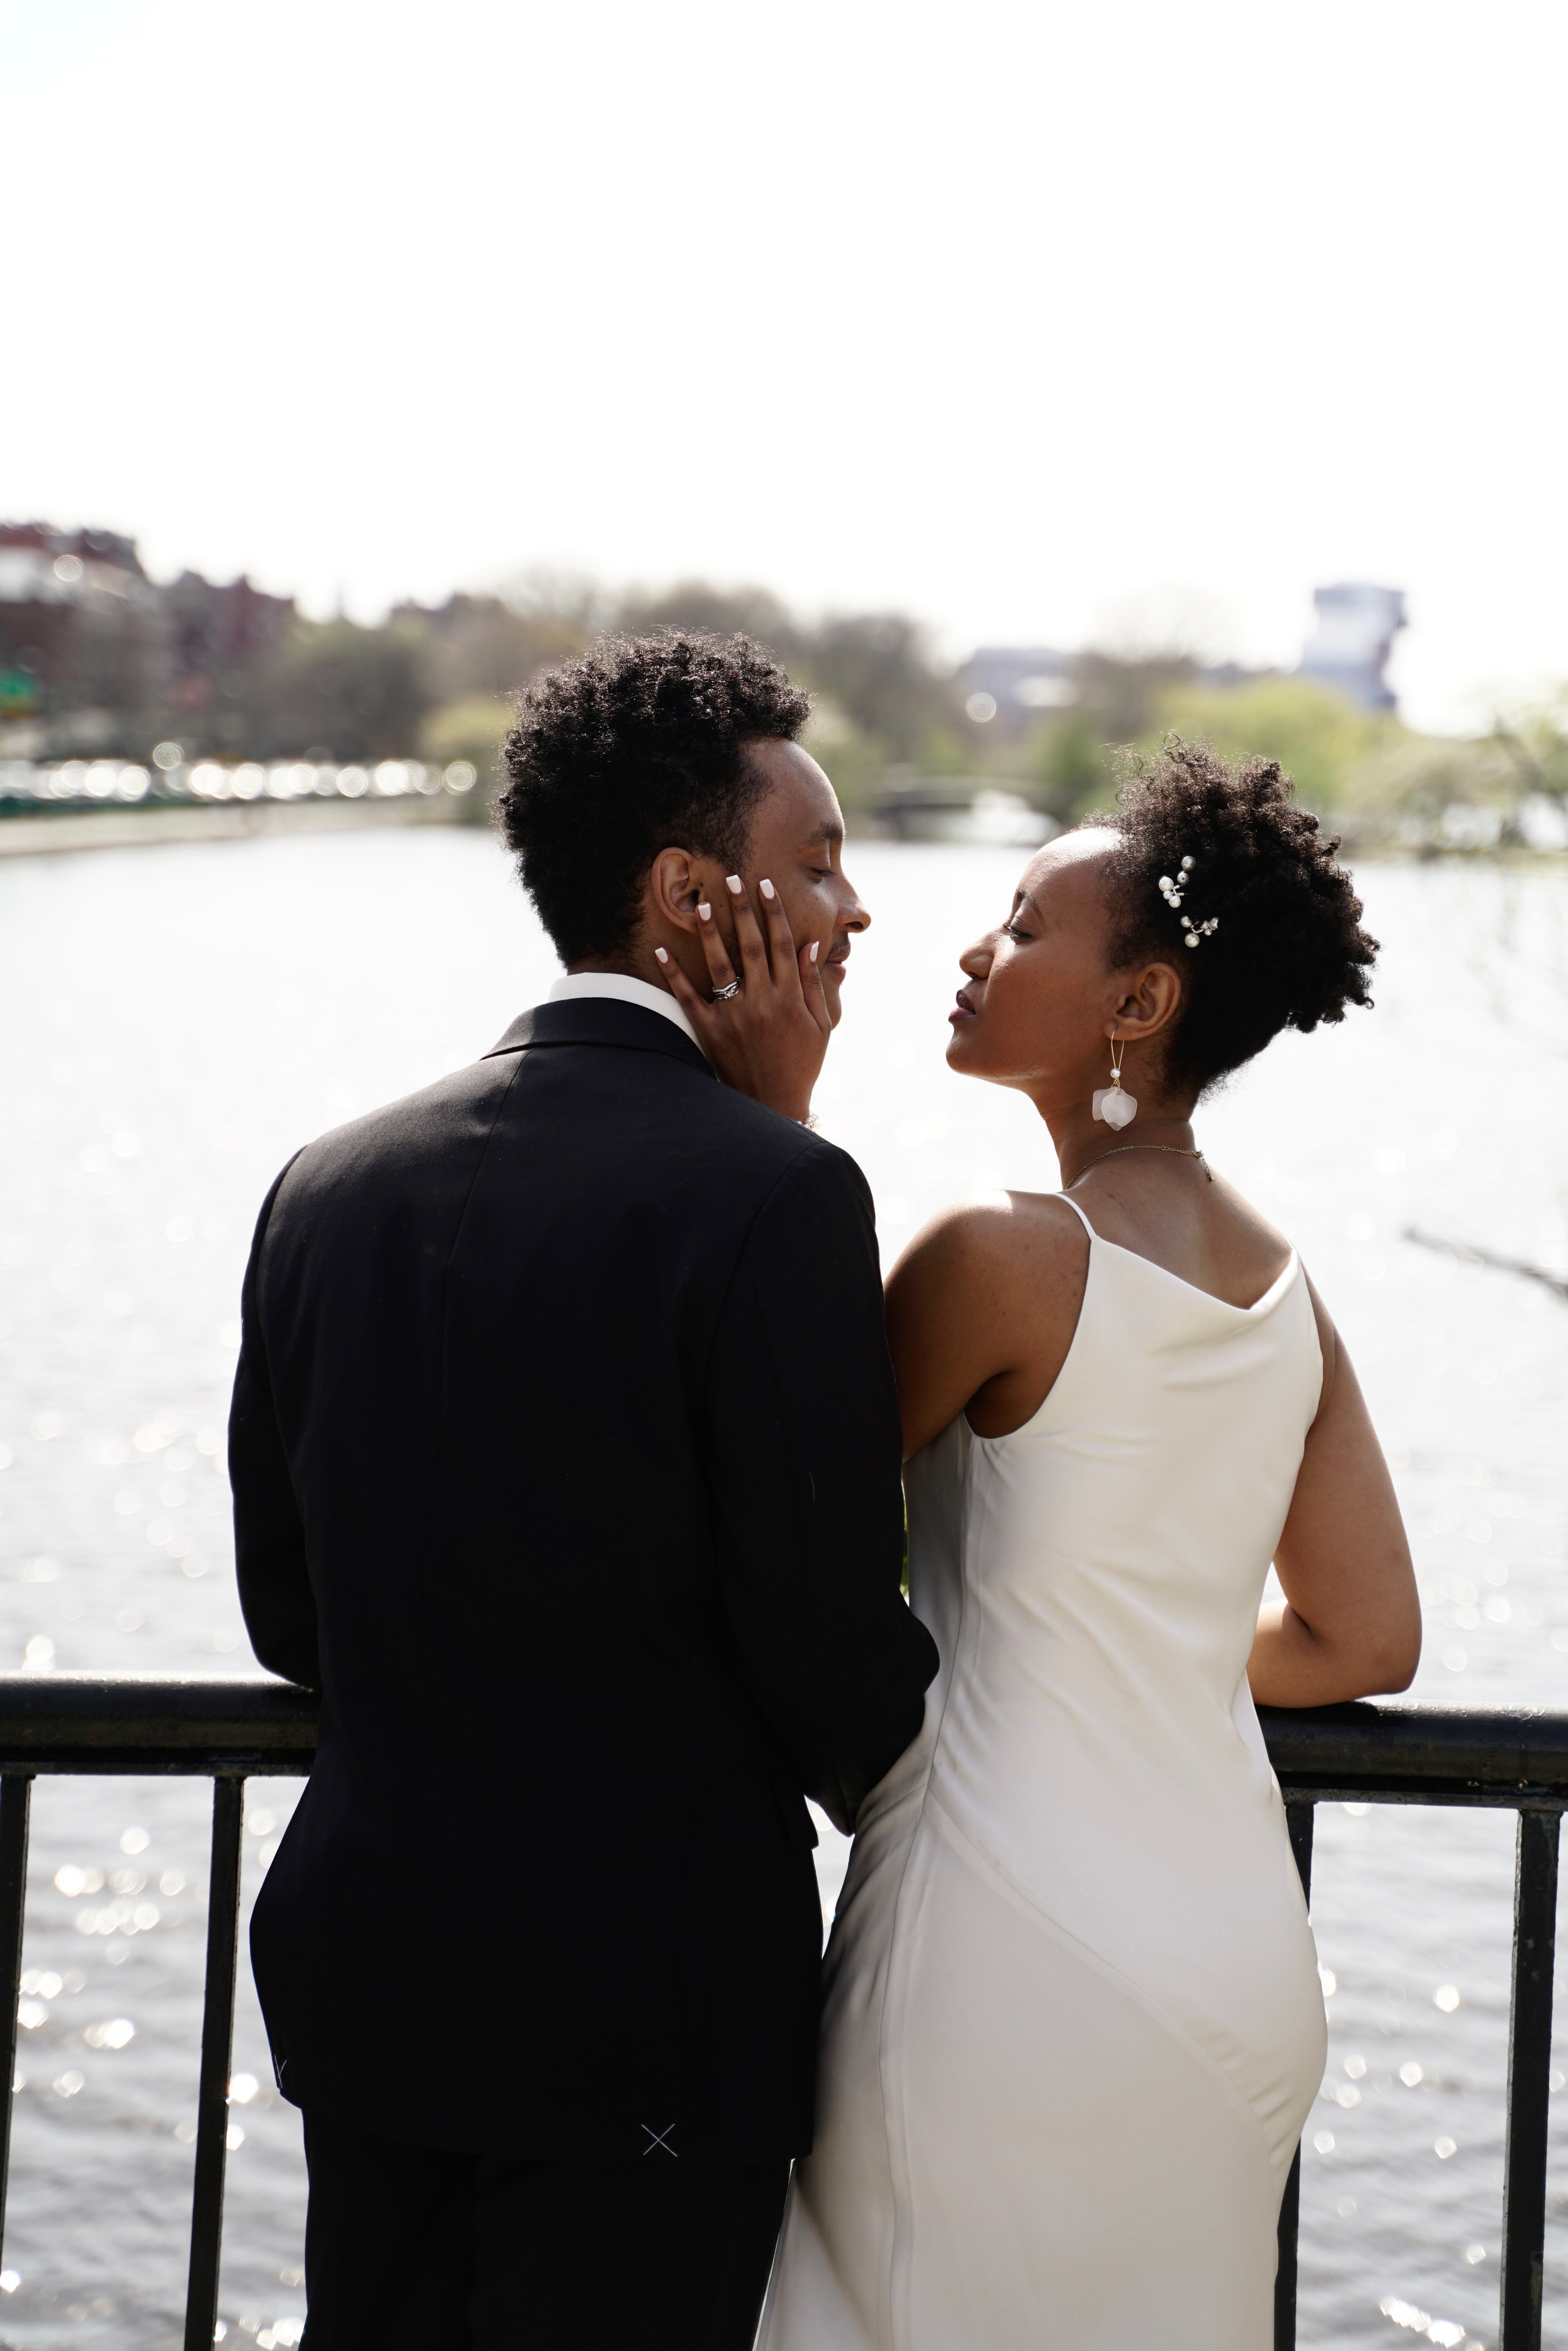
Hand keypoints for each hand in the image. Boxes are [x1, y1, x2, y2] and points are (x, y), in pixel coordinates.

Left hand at [656, 874, 829, 1122]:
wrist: (773, 1106)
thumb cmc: (801, 1065)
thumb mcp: (820, 1026)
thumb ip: (815, 986)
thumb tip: (810, 947)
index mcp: (790, 998)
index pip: (782, 944)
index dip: (774, 913)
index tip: (765, 886)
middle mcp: (762, 1002)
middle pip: (751, 946)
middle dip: (743, 911)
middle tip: (733, 880)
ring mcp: (734, 1017)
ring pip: (720, 966)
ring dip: (711, 934)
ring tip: (703, 905)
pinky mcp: (710, 1032)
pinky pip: (688, 998)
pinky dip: (674, 975)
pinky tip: (662, 952)